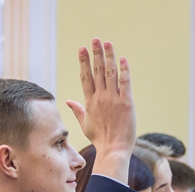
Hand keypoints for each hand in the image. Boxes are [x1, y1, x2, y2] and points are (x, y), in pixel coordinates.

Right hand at [66, 39, 134, 183]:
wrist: (113, 150)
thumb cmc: (100, 139)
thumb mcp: (85, 124)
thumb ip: (77, 110)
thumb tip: (68, 101)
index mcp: (90, 102)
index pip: (85, 76)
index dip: (84, 61)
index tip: (82, 48)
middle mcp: (100, 98)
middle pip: (97, 71)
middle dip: (96, 54)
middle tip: (95, 39)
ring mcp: (113, 99)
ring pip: (110, 73)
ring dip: (109, 56)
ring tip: (107, 43)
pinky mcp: (127, 103)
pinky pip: (125, 83)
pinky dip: (124, 70)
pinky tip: (123, 59)